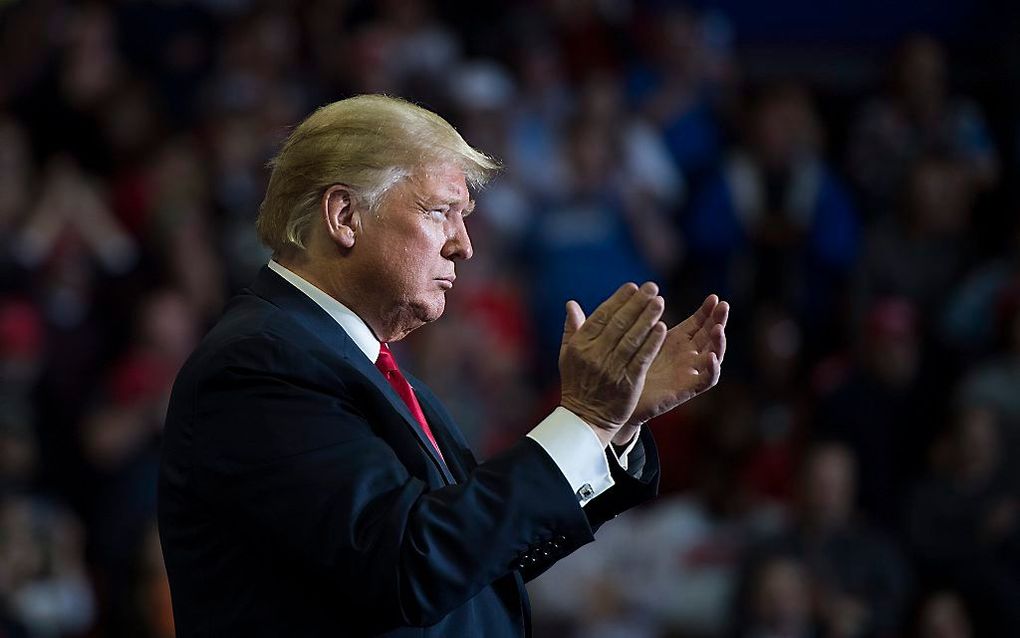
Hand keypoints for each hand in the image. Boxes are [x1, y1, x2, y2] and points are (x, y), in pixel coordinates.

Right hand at [558, 282, 667, 446]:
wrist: (585, 419)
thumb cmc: (577, 384)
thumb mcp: (567, 356)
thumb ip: (572, 329)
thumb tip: (571, 304)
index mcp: (580, 346)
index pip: (601, 316)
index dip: (618, 300)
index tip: (633, 287)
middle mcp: (595, 355)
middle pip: (619, 324)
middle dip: (637, 303)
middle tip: (652, 287)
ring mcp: (612, 369)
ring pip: (632, 338)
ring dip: (647, 318)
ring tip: (659, 302)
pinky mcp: (628, 382)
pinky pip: (642, 358)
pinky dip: (652, 342)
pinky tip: (661, 328)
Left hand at [612, 295, 727, 443]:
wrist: (615, 399)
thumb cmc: (623, 367)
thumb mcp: (632, 338)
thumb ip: (638, 320)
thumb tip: (635, 294)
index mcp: (675, 341)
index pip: (698, 323)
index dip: (706, 311)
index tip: (713, 297)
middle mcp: (686, 356)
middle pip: (710, 335)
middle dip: (718, 320)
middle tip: (723, 305)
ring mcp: (688, 372)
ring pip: (713, 355)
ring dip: (718, 342)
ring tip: (718, 328)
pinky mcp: (686, 390)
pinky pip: (707, 380)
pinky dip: (712, 368)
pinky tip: (710, 356)